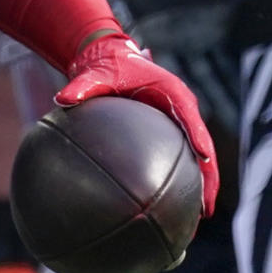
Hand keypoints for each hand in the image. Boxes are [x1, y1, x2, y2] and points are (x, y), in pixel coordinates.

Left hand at [55, 33, 218, 214]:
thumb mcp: (94, 73)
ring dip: (203, 183)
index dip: (199, 137)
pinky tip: (177, 204)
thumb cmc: (106, 64)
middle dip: (209, 176)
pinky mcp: (172, 130)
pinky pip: (184, 156)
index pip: (189, 117)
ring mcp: (179, 120)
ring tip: (200, 216)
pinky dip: (186, 178)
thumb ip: (82, 86)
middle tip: (206, 208)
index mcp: (171, 91)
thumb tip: (62, 99)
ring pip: (199, 155)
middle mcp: (181, 106)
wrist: (109, 56)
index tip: (204, 159)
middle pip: (203, 144)